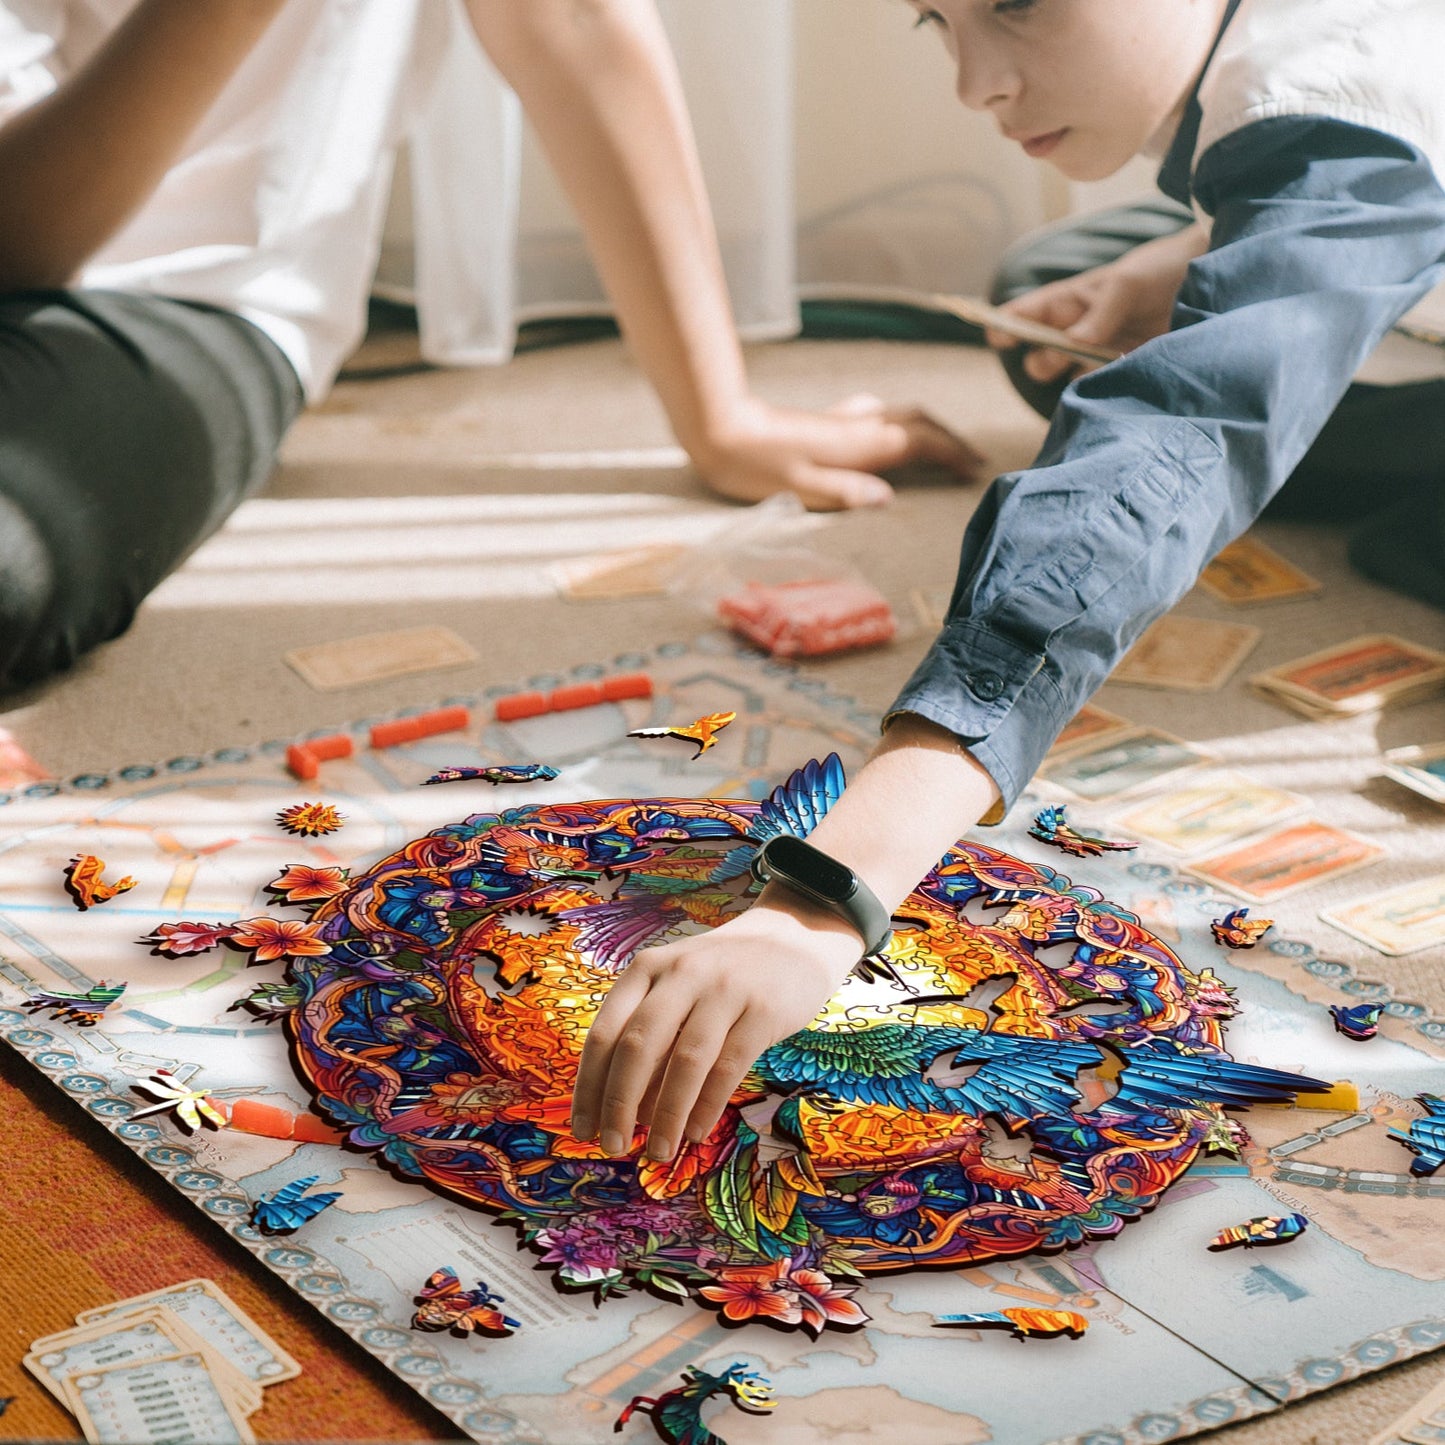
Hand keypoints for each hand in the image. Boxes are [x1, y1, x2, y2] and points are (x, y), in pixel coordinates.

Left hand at [569, 894, 862, 1160]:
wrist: (792, 938)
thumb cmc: (721, 974)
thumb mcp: (675, 986)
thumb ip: (650, 1032)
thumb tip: (622, 1107)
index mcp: (647, 969)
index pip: (605, 1032)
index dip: (590, 1086)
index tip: (583, 1128)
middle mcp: (681, 975)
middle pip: (639, 1046)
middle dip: (620, 1103)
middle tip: (614, 1146)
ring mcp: (725, 990)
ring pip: (685, 1061)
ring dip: (667, 1114)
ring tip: (659, 1151)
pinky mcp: (764, 1010)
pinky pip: (729, 1066)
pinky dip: (707, 1105)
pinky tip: (696, 1132)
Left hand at [690, 393, 984, 510]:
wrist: (717, 428)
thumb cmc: (754, 464)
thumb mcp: (799, 487)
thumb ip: (845, 493)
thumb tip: (888, 499)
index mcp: (857, 444)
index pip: (919, 442)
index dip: (951, 453)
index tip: (975, 469)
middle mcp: (855, 427)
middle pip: (916, 422)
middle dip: (947, 438)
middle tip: (969, 459)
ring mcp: (840, 421)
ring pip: (897, 416)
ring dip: (924, 429)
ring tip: (940, 449)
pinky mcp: (823, 422)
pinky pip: (874, 417)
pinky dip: (895, 425)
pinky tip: (886, 431)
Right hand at [985, 222, 1207, 386]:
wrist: (1210, 285)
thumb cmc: (1161, 270)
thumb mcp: (1128, 283)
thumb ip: (1099, 315)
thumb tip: (1071, 346)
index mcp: (1070, 301)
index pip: (1025, 314)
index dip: (1005, 325)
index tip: (998, 337)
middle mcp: (1077, 330)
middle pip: (1039, 357)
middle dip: (1045, 361)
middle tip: (1068, 353)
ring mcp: (1098, 354)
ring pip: (1065, 378)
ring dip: (1073, 380)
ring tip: (1100, 366)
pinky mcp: (1121, 371)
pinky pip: (1097, 390)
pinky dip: (1099, 393)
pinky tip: (1116, 382)